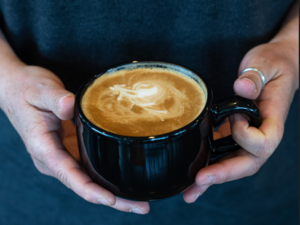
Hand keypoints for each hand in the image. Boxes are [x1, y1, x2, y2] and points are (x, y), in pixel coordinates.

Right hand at [0, 65, 149, 213]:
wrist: (19, 88)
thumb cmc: (28, 90)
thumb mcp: (41, 90)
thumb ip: (56, 99)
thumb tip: (69, 106)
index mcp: (44, 148)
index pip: (68, 174)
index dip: (89, 189)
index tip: (110, 199)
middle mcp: (54, 158)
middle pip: (84, 184)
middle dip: (112, 199)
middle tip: (140, 207)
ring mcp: (64, 155)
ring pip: (90, 180)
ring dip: (114, 193)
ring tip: (139, 202)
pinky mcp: (72, 149)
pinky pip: (91, 168)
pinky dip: (108, 179)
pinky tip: (126, 183)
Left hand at [182, 40, 298, 202]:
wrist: (274, 66)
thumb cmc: (272, 64)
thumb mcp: (265, 63)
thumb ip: (255, 76)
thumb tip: (241, 88)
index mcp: (272, 118)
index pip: (265, 142)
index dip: (246, 135)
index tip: (233, 117)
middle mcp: (260, 132)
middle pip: (247, 163)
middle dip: (223, 173)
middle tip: (199, 181)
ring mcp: (246, 135)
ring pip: (232, 163)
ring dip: (212, 178)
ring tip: (190, 192)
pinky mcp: (233, 133)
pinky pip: (222, 153)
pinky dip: (208, 164)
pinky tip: (192, 174)